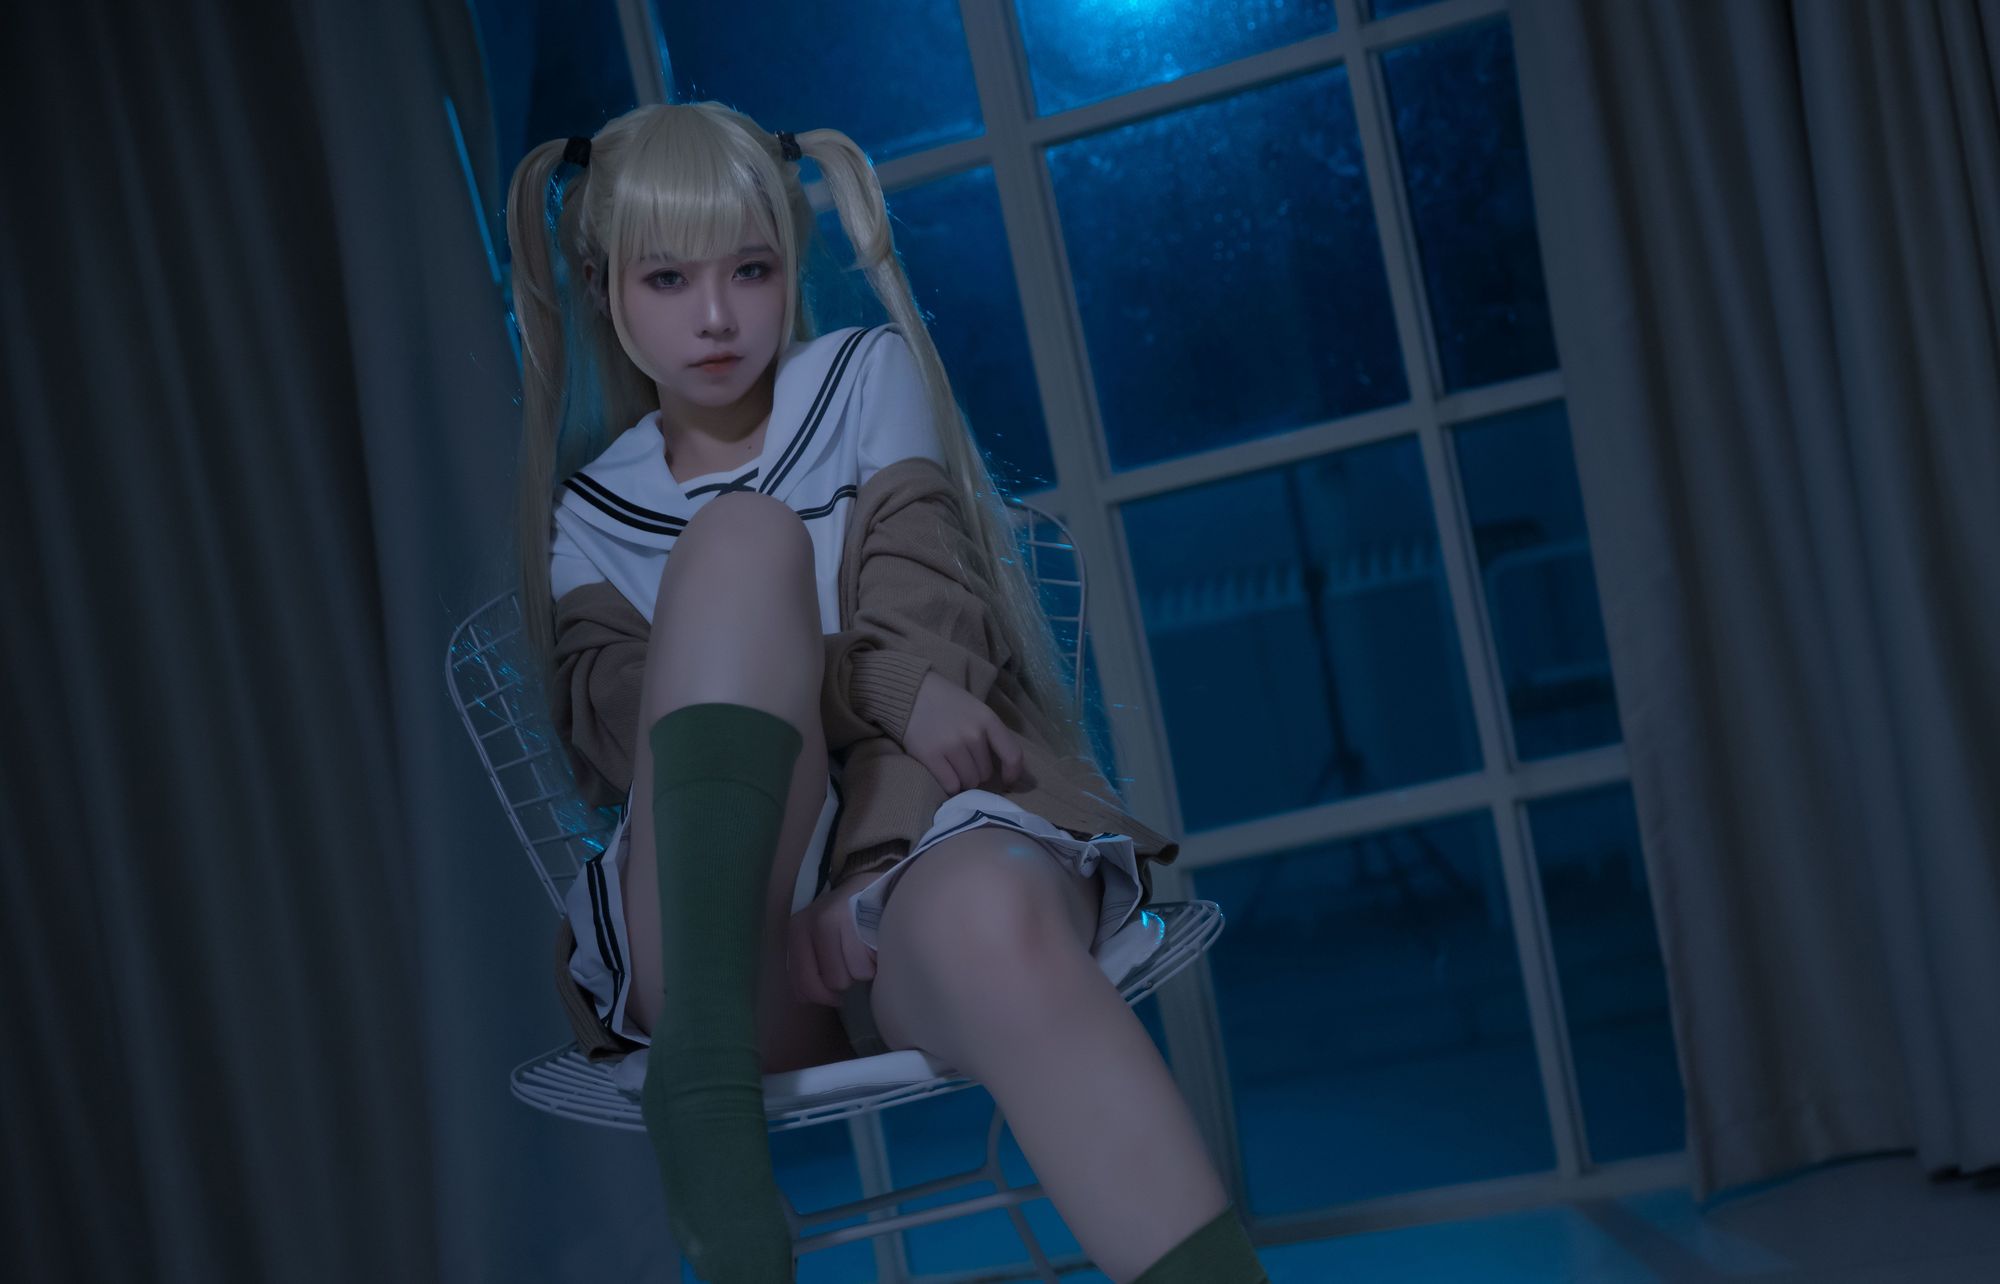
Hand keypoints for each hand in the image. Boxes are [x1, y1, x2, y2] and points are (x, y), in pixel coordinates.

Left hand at [788, 868, 880, 1007]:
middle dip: (847, 980)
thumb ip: (808, 967)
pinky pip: (871, 963)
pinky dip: (876, 960)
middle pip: (833, 982)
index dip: (822, 997)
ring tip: (864, 949)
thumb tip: (804, 999)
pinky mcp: (863, 918)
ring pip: (854, 975)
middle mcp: (814, 923)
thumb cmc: (843, 919)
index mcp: (797, 930)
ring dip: (863, 969)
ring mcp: (837, 919)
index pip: (803, 982)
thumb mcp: (817, 939)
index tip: (834, 996)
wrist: (871, 886)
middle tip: (852, 964)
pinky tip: (874, 944)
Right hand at [901, 669, 1035, 795]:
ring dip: (962, 779)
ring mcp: (952, 746)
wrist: (910, 692)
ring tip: (950, 764)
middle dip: (976, 771)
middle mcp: (973, 734)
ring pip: (969, 782)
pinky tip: (942, 771)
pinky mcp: (931, 756)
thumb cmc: (945, 701)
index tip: (1007, 781)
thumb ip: (990, 733)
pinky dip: (949, 784)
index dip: (1013, 773)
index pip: (1012, 755)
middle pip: (985, 773)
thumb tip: (1006, 767)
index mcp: (988, 720)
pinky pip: (951, 785)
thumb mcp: (976, 709)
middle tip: (962, 759)